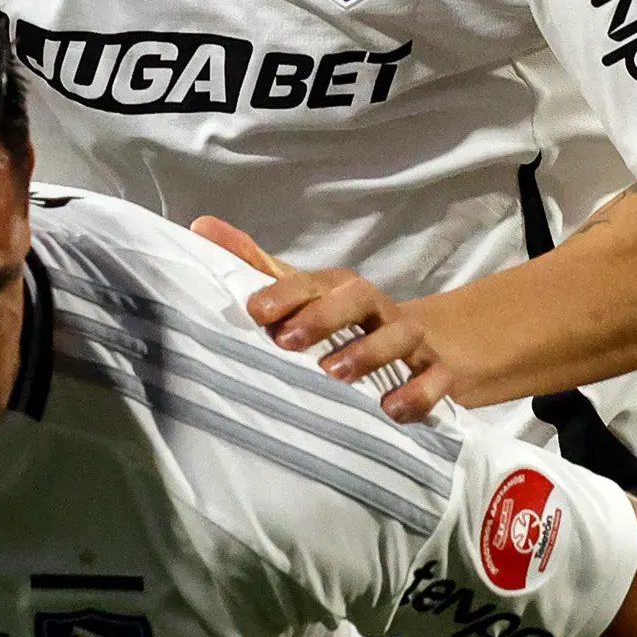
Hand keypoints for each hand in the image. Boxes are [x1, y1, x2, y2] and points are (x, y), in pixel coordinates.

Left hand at [190, 217, 451, 421]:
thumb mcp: (297, 295)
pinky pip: (435, 377)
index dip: (286, 293)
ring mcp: (409, 339)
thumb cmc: (338, 320)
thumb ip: (252, 266)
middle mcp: (375, 308)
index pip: (314, 282)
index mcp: (339, 289)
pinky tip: (392, 410)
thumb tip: (201, 225)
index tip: (256, 312)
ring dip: (370, 352)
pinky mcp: (436, 371)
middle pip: (358, 299)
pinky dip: (418, 392)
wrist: (414, 347)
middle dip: (325, 318)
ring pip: (400, 335)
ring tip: (336, 375)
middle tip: (288, 343)